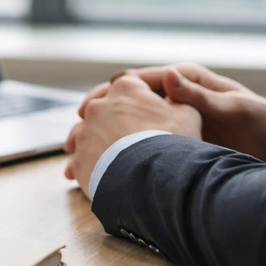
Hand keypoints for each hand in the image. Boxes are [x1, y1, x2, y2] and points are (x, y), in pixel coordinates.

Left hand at [64, 72, 201, 197]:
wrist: (153, 178)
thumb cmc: (173, 143)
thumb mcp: (188, 114)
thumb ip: (177, 102)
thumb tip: (173, 101)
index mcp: (125, 88)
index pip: (129, 86)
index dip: (139, 101)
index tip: (145, 114)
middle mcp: (99, 105)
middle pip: (104, 110)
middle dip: (114, 122)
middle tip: (127, 139)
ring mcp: (85, 132)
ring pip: (86, 135)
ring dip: (95, 143)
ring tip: (109, 160)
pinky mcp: (78, 159)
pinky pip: (79, 161)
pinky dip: (88, 167)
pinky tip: (98, 176)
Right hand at [78, 63, 265, 165]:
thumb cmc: (262, 123)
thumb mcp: (232, 108)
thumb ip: (198, 96)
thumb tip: (167, 77)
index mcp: (182, 81)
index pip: (133, 82)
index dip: (106, 96)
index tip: (86, 110)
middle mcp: (171, 99)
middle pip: (120, 107)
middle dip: (92, 124)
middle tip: (70, 142)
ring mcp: (170, 122)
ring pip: (123, 130)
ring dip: (98, 146)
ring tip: (72, 165)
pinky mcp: (174, 144)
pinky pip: (138, 149)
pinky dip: (116, 161)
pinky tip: (99, 177)